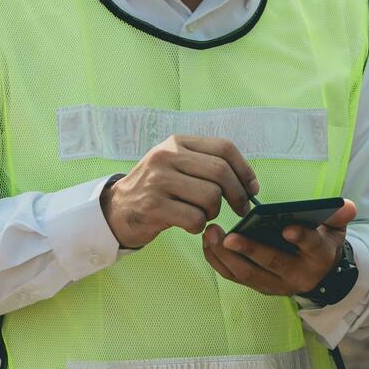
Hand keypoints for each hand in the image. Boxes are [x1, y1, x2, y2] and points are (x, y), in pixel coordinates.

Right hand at [99, 135, 259, 248]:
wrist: (117, 209)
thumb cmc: (156, 189)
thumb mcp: (176, 164)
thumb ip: (206, 164)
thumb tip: (250, 183)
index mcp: (177, 142)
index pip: (224, 148)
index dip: (244, 170)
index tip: (252, 188)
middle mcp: (167, 156)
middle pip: (221, 172)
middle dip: (237, 195)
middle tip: (240, 209)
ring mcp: (158, 181)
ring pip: (211, 196)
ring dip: (214, 212)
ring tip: (202, 214)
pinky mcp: (153, 207)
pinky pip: (195, 219)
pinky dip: (199, 226)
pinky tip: (188, 224)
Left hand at [202, 199, 357, 295]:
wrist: (318, 275)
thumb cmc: (322, 243)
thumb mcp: (336, 229)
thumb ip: (339, 215)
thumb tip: (347, 205)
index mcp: (318, 256)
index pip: (311, 246)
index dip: (301, 237)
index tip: (287, 228)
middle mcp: (296, 275)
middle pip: (271, 264)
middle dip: (249, 251)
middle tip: (229, 236)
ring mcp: (275, 284)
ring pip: (248, 274)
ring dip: (226, 256)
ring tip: (212, 234)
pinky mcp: (258, 285)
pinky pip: (234, 276)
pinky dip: (218, 261)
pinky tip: (208, 243)